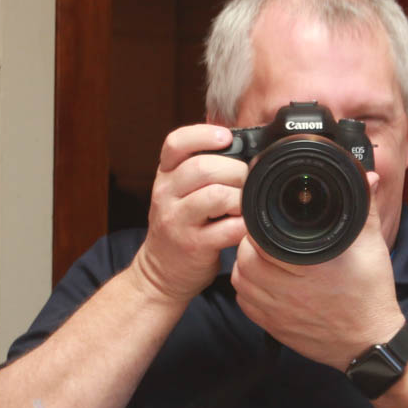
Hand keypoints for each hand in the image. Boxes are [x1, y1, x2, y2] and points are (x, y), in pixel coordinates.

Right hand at [133, 125, 247, 302]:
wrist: (160, 272)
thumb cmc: (179, 227)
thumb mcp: (178, 193)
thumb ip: (200, 171)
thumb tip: (244, 150)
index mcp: (165, 176)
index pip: (175, 143)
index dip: (203, 134)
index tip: (226, 137)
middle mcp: (166, 195)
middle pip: (202, 168)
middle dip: (235, 171)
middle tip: (247, 181)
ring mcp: (177, 221)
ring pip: (215, 196)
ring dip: (240, 197)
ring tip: (245, 205)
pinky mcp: (193, 246)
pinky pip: (227, 229)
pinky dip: (243, 225)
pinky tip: (245, 226)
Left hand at [231, 173, 403, 370]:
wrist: (369, 342)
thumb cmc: (371, 295)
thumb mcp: (371, 246)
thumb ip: (364, 207)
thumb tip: (366, 175)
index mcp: (311, 266)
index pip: (263, 237)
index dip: (260, 222)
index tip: (267, 215)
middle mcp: (290, 291)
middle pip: (245, 256)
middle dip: (252, 242)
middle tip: (266, 235)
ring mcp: (277, 312)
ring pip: (240, 278)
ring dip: (246, 263)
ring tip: (264, 254)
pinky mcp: (272, 327)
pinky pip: (244, 302)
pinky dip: (248, 288)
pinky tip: (264, 279)